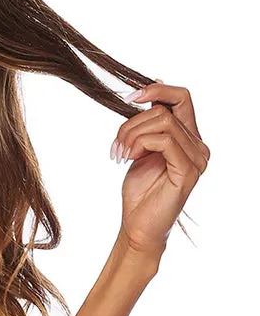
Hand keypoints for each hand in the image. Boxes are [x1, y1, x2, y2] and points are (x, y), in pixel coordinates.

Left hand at [111, 79, 209, 256]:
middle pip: (164, 110)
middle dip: (131, 123)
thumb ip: (148, 124)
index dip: (157, 90)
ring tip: (119, 154)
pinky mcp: (188, 171)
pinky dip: (140, 144)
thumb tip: (151, 90)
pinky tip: (127, 158)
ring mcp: (196, 159)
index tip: (130, 98)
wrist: (138, 226)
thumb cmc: (140, 192)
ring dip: (131, 135)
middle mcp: (198, 146)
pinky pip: (164, 141)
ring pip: (162, 122)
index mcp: (189, 138)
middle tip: (116, 145)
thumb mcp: (141, 149)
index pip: (181, 97)